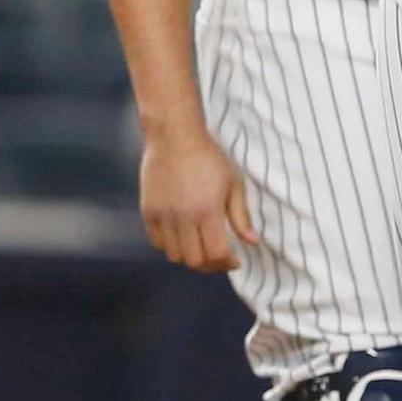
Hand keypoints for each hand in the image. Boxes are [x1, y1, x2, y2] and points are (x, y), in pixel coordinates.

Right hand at [137, 118, 259, 272]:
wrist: (174, 136)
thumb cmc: (209, 158)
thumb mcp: (233, 184)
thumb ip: (242, 216)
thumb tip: (253, 242)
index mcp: (207, 210)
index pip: (217, 253)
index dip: (229, 262)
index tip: (236, 260)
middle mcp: (183, 217)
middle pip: (195, 261)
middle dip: (210, 264)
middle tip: (219, 257)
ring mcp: (163, 216)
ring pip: (175, 255)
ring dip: (189, 256)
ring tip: (200, 247)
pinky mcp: (148, 211)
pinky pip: (157, 243)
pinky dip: (170, 246)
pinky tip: (182, 236)